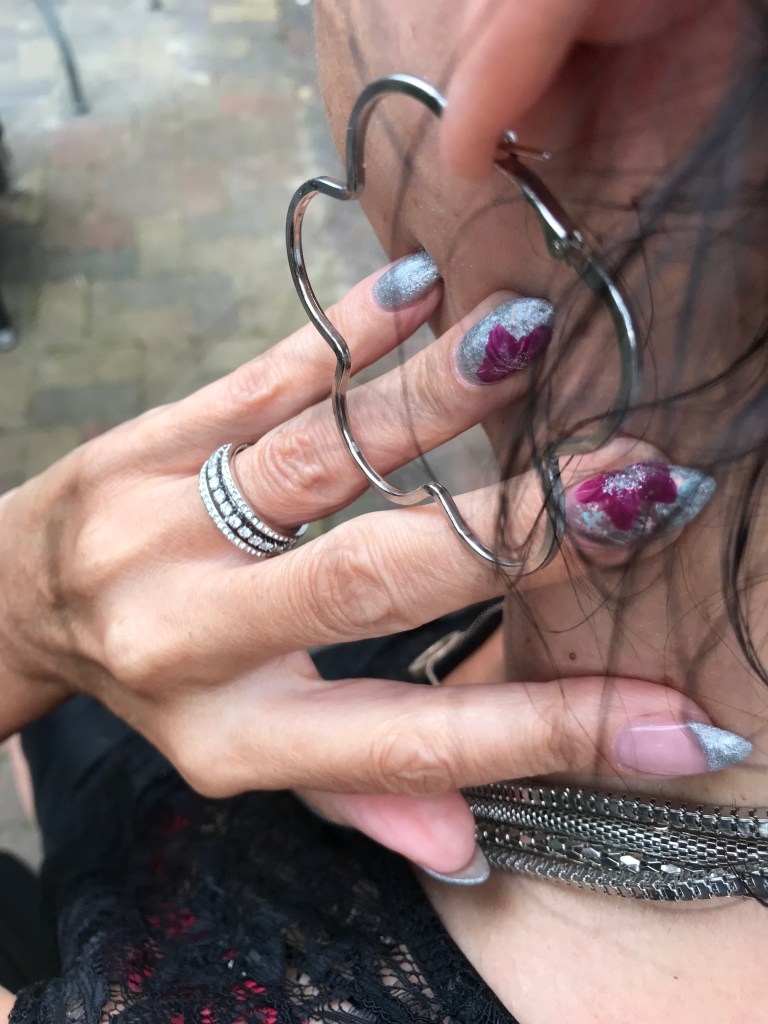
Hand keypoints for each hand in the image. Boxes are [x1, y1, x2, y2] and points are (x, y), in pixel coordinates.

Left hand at [0, 260, 720, 878]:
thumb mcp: (237, 754)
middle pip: (371, 578)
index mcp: (234, 734)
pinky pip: (257, 381)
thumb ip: (351, 793)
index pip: (415, 740)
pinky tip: (420, 291)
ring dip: (432, 401)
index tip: (676, 716)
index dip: (551, 732)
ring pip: (318, 458)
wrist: (9, 598)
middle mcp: (192, 635)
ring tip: (526, 347)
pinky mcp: (144, 441)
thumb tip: (468, 849)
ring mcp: (161, 525)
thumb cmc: (154, 680)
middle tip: (632, 491)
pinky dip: (345, 336)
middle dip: (513, 536)